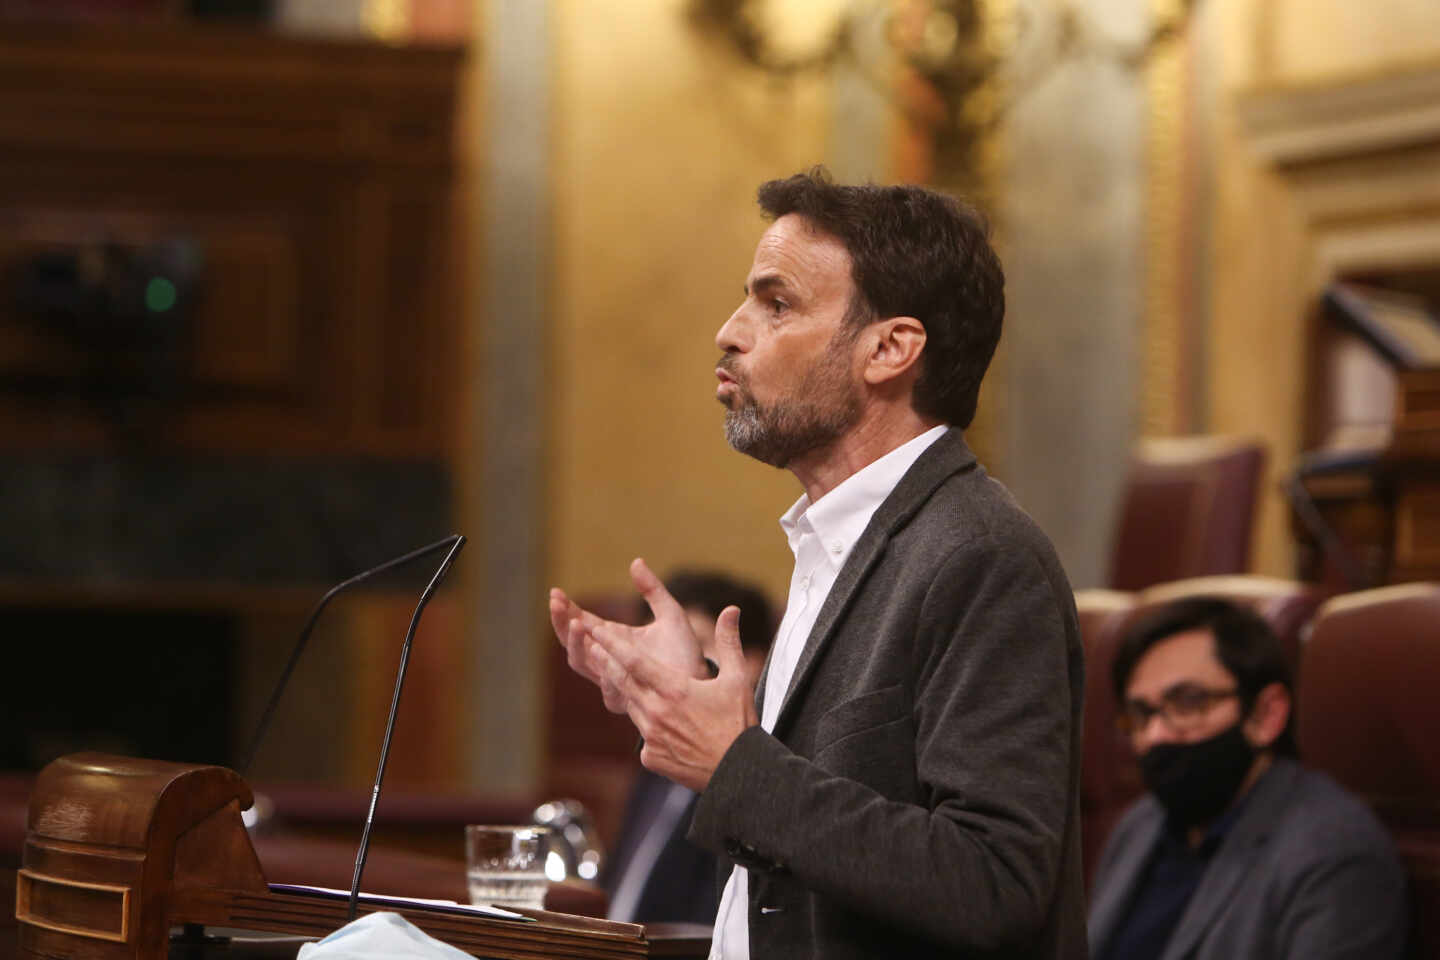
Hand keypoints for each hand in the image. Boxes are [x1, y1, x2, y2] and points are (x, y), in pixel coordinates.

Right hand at [549, 558, 708, 713]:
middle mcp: (608, 660)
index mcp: (612, 639)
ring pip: (582, 664)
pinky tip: (598, 651)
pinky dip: (601, 669)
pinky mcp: (629, 697)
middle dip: (561, 623)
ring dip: (577, 644)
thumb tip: (636, 561)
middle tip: (556, 603)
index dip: (566, 609)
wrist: (703, 681)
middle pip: (572, 644)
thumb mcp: (670, 614)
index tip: (556, 592)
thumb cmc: (684, 651)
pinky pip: (608, 689)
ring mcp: (615, 679)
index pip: (580, 622)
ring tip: (578, 623)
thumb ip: (653, 590)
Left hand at [587, 605, 758, 791]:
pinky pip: (642, 733)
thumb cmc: (738, 724)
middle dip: (606, 662)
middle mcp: (656, 712)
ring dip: (623, 690)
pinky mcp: (650, 757)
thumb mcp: (738, 679)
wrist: (737, 772)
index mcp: (674, 689)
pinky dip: (645, 722)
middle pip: (622, 681)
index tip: (595, 630)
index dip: (612, 644)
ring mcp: (651, 736)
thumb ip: (729, 641)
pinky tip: (655, 718)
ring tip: (615, 675)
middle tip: (591, 646)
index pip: (633, 661)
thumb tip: (731, 610)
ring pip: (630, 706)